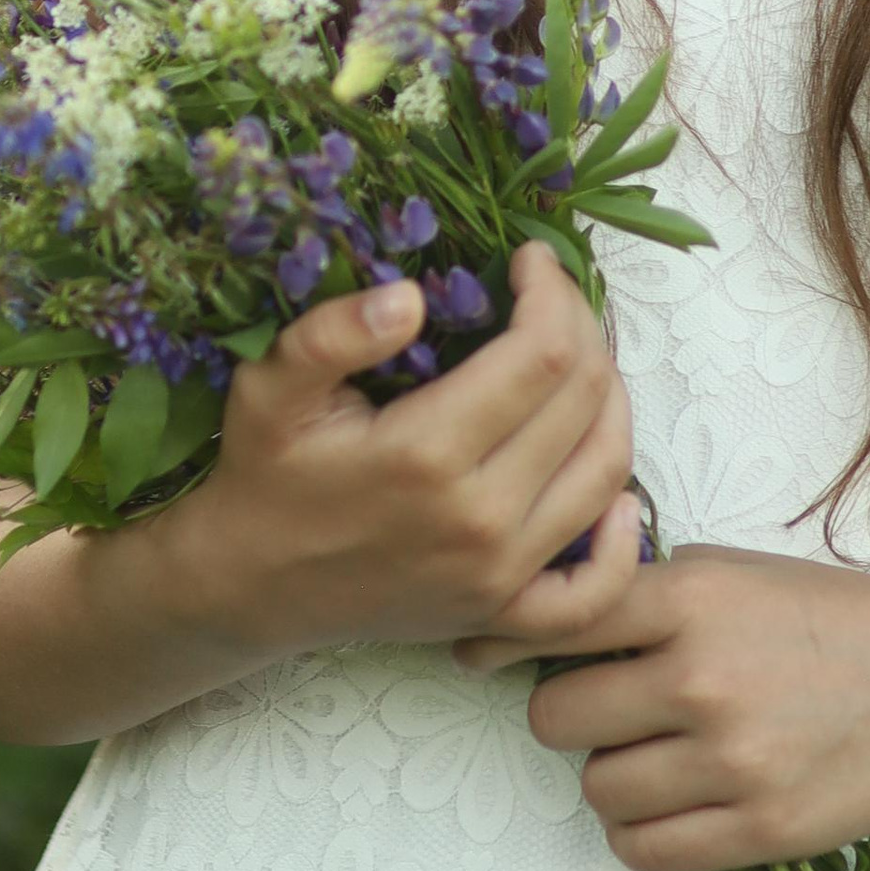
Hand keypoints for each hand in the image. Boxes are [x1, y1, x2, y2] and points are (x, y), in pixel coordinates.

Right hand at [134, 241, 647, 661]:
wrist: (248, 585)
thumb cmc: (265, 476)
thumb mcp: (270, 388)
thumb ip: (333, 334)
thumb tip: (411, 296)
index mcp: (426, 455)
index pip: (544, 355)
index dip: (554, 292)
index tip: (529, 259)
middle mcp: (480, 519)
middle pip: (585, 401)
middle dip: (581, 328)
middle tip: (548, 297)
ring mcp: (499, 574)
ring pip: (605, 471)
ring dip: (610, 400)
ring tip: (574, 356)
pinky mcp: (501, 611)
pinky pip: (594, 588)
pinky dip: (621, 540)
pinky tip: (614, 494)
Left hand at [455, 543, 869, 870]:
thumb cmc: (823, 620)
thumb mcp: (730, 573)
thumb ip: (642, 594)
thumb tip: (531, 618)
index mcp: (691, 600)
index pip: (556, 619)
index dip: (502, 637)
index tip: (475, 653)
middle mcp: (703, 678)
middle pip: (556, 719)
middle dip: (572, 716)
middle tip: (612, 709)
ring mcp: (732, 761)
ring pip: (597, 789)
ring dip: (611, 776)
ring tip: (658, 754)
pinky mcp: (759, 829)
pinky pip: (643, 850)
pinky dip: (643, 831)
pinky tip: (675, 801)